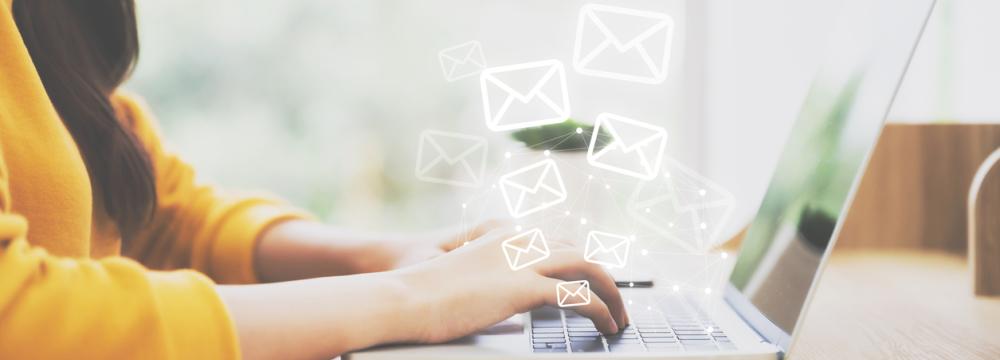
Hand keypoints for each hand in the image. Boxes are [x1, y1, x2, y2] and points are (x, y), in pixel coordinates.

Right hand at [222, 227, 627, 358]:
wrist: (403, 297)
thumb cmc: (421, 295)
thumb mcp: (461, 280)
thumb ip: (489, 283)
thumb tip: (507, 305)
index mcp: (501, 235)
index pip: (552, 238)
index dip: (576, 258)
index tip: (589, 277)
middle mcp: (517, 240)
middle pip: (576, 248)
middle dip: (601, 273)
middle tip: (613, 298)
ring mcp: (522, 260)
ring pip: (587, 266)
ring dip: (612, 291)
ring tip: (620, 315)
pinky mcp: (523, 287)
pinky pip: (578, 296)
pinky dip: (600, 311)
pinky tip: (607, 326)